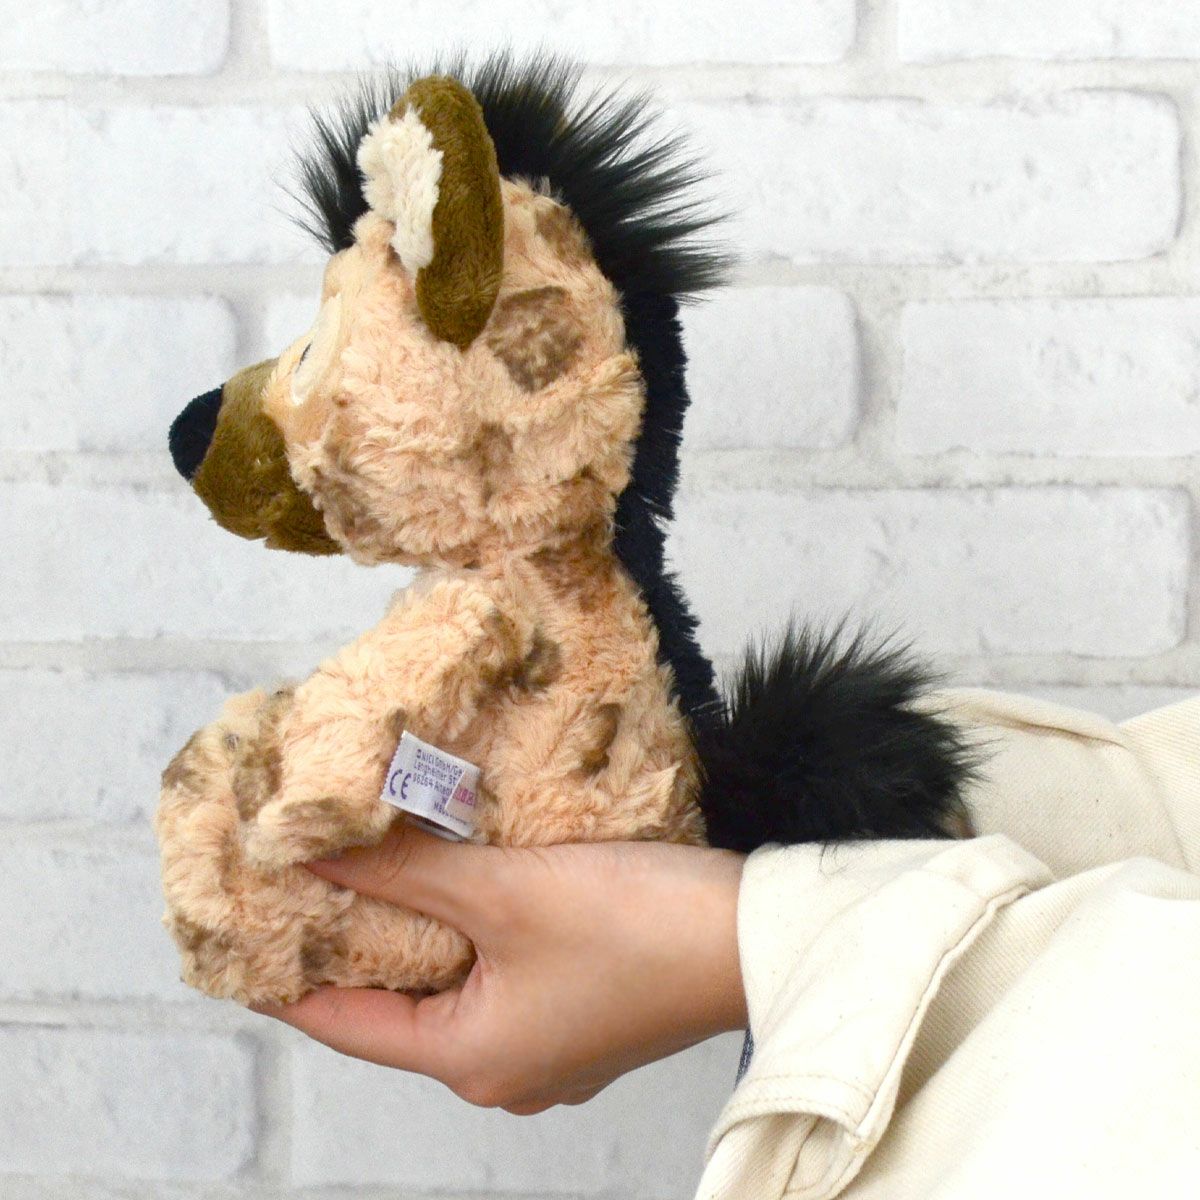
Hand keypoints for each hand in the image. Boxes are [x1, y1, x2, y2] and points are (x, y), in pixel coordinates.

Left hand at [252, 824, 747, 1113]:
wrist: (753, 936)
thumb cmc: (628, 923)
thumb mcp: (504, 890)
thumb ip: (403, 870)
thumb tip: (310, 853)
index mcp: (473, 1059)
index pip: (346, 1023)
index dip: (287, 978)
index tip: (244, 933)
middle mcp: (504, 1071)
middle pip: (401, 1007)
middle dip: (357, 943)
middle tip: (310, 879)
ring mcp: (550, 1048)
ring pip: (454, 990)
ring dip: (418, 933)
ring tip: (377, 869)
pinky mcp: (585, 1015)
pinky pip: (500, 981)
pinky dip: (470, 937)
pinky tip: (463, 884)